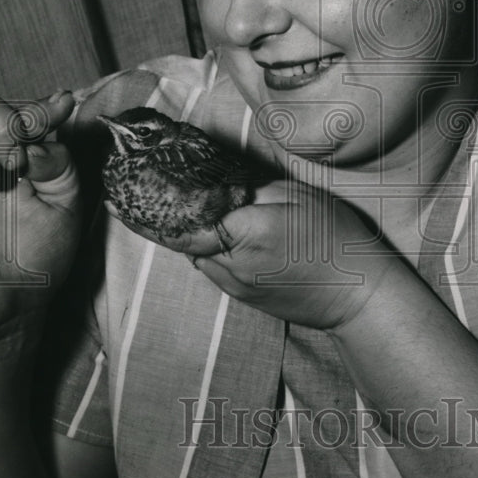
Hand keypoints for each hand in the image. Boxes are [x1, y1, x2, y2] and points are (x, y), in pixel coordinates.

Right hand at [0, 87, 80, 347]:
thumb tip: (43, 131)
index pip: (20, 112)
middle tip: (20, 162)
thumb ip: (58, 160)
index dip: (39, 106)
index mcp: (16, 156)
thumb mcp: (65, 202)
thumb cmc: (37, 257)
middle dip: (7, 120)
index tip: (62, 106)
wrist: (8, 304)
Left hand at [106, 179, 403, 330]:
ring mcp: (234, 286)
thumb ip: (250, 188)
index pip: (183, 215)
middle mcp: (230, 265)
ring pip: (193, 252)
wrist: (358, 297)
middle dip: (159, 212)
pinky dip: (203, 245)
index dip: (149, 201)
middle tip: (133, 186)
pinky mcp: (241, 298)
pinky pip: (211, 265)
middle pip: (180, 236)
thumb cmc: (335, 239)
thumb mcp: (297, 197)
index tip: (120, 187)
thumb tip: (215, 180)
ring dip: (182, 229)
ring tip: (167, 200)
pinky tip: (209, 228)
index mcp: (242, 234)